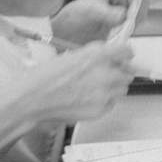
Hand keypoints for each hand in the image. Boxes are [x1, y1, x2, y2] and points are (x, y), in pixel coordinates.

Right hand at [9, 41, 137, 126]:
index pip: (127, 51)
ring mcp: (104, 93)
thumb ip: (95, 56)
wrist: (32, 100)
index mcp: (96, 54)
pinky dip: (105, 101)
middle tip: (107, 75)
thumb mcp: (72, 56)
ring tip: (94, 88)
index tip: (123, 57)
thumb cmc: (45, 77)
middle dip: (119, 73)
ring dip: (113, 88)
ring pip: (122, 89)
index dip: (124, 54)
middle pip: (128, 72)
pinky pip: (112, 103)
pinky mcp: (101, 109)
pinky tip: (88, 99)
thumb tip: (110, 58)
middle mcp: (105, 73)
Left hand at [51, 0, 161, 44]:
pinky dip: (132, 28)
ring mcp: (123, 10)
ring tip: (122, 26)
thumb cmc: (75, 15)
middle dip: (140, 6)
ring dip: (136, 19)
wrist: (68, 33)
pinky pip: (135, 24)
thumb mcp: (89, 10)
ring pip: (140, 12)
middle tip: (132, 15)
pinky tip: (121, 31)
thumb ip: (106, 12)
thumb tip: (123, 15)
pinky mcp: (124, 24)